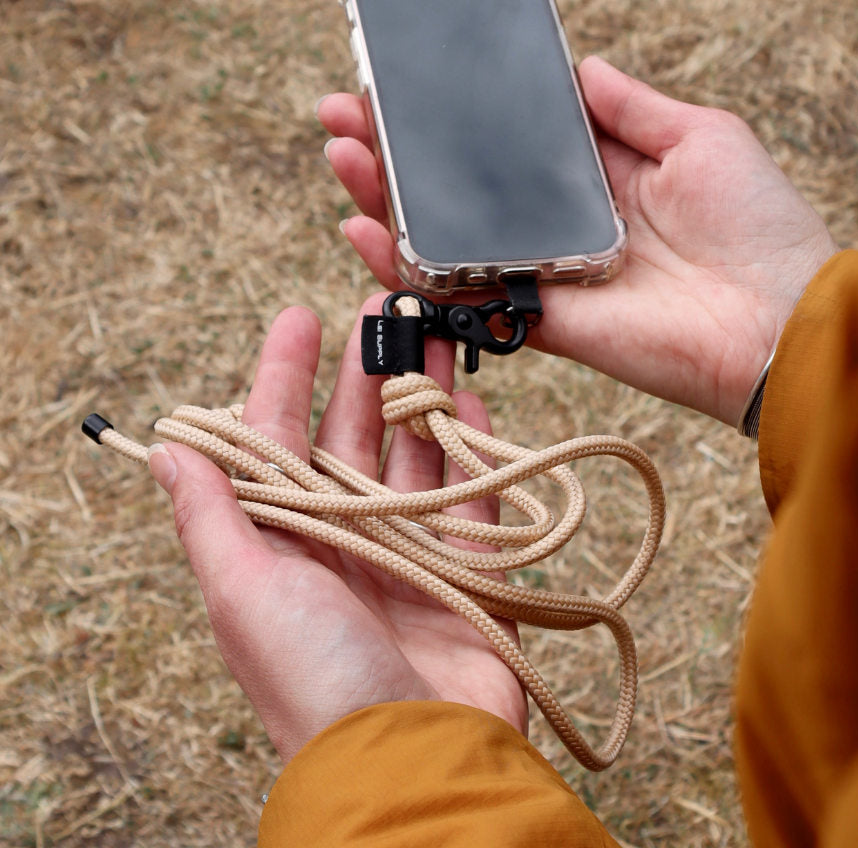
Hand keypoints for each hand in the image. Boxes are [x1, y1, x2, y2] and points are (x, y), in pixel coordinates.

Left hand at [148, 302, 526, 762]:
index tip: (298, 317)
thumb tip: (168, 446)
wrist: (414, 763)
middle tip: (387, 307)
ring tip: (436, 337)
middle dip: (367, 369)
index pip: (280, 440)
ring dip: (423, 396)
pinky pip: (475, 498)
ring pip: (416, 455)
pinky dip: (477, 451)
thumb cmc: (314, 680)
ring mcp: (411, 555)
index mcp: (285, 542)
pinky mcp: (471, 575)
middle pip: (354, 436)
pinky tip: (473, 405)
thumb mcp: (244, 593)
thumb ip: (212, 517)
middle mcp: (345, 541)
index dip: (284, 376)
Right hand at [318, 56, 836, 424]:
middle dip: (402, 149)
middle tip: (346, 112)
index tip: (405, 82)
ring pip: (449, 239)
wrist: (780, 323)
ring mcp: (545, 273)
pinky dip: (410, 271)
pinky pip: (462, 298)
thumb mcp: (702, 136)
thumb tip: (582, 66)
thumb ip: (633, 106)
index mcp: (599, 177)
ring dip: (389, 199)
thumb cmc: (759, 226)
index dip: (457, 114)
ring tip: (343, 155)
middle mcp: (562, 224)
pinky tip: (366, 231)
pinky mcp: (539, 321)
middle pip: (464, 185)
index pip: (508, 140)